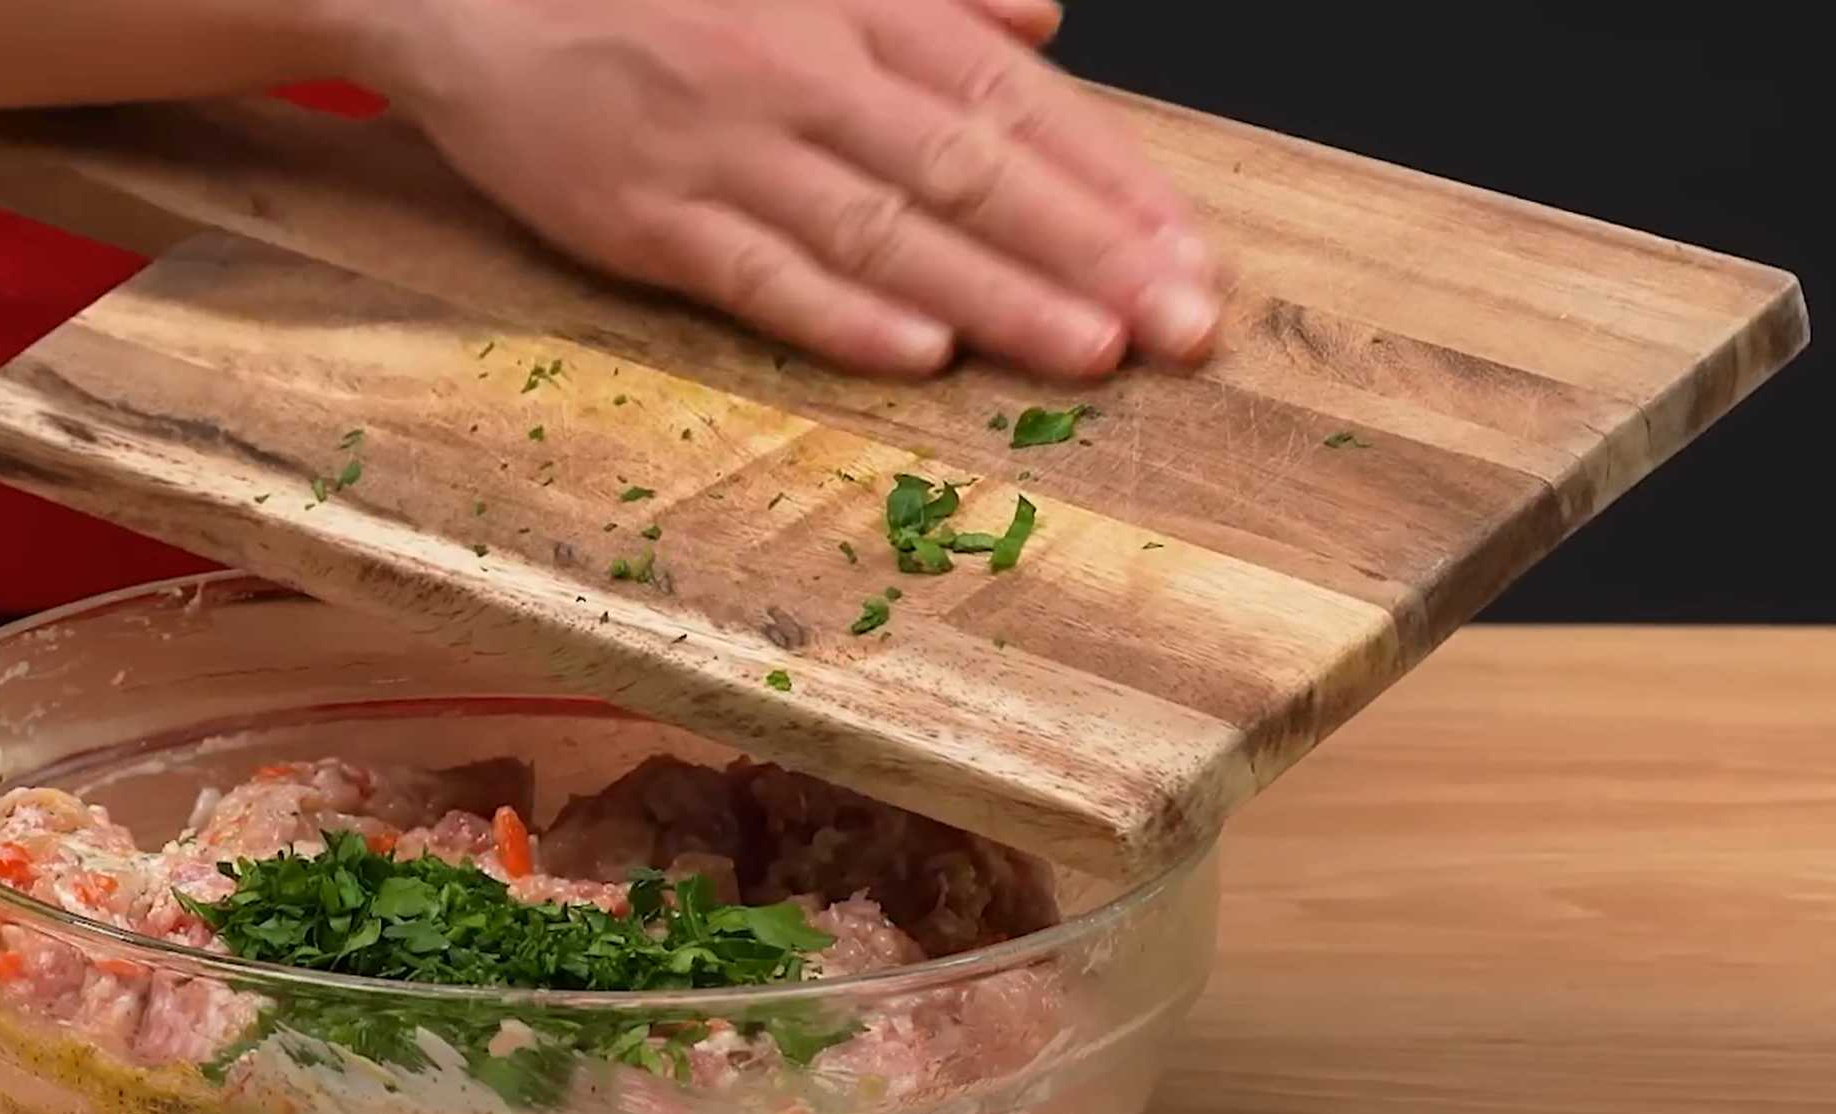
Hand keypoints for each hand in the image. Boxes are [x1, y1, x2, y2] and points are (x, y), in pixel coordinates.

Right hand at [369, 0, 1219, 379]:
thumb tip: (1045, 21)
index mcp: (856, 7)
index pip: (1013, 103)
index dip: (1111, 182)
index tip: (1189, 252)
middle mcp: (805, 75)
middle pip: (972, 173)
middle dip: (1089, 253)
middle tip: (1182, 328)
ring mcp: (726, 151)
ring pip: (885, 233)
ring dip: (997, 299)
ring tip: (1092, 355)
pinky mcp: (646, 220)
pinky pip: (759, 276)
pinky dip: (841, 317)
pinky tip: (923, 357)